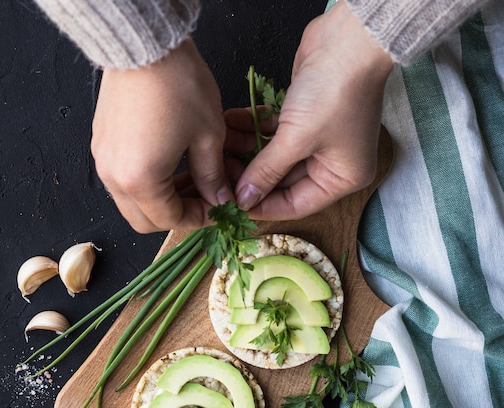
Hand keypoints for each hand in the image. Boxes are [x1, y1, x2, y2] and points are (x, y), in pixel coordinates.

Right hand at [91, 39, 231, 232]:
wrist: (145, 44)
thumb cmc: (177, 84)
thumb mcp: (207, 136)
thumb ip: (212, 176)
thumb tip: (220, 199)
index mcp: (140, 181)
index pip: (170, 220)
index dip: (198, 219)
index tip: (217, 209)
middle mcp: (114, 177)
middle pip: (144, 221)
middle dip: (175, 216)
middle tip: (202, 201)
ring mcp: (103, 160)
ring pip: (132, 202)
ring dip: (160, 201)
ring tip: (189, 181)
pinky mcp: (101, 144)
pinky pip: (122, 179)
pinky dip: (145, 183)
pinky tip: (168, 164)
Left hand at [226, 0, 393, 220]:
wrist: (349, 38)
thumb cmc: (334, 93)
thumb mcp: (297, 140)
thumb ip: (266, 171)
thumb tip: (244, 199)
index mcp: (341, 179)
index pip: (295, 205)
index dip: (262, 206)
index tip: (232, 203)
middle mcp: (331, 163)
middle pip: (281, 182)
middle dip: (250, 175)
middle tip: (220, 171)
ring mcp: (317, 139)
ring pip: (274, 156)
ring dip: (246, 148)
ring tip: (220, 144)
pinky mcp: (303, 117)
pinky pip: (273, 132)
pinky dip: (253, 128)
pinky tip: (231, 122)